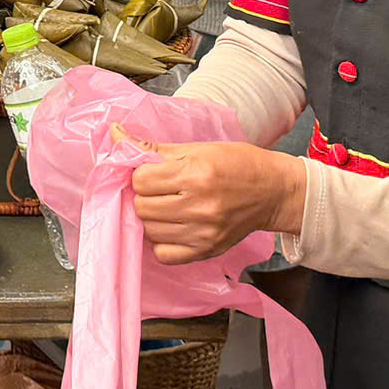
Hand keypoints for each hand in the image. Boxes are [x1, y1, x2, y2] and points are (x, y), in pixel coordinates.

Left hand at [130, 140, 303, 265]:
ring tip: (166, 206)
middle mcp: (199, 206)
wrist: (273, 191)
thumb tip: (114, 134)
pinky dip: (161, 242)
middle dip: (144, 196)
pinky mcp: (207, 251)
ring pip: (149, 230)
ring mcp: (203, 232)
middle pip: (142, 206)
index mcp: (196, 174)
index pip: (141, 180)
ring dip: (151, 218)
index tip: (152, 172)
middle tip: (158, 190)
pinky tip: (172, 227)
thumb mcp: (198, 148)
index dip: (141, 174)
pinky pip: (163, 254)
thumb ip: (153, 147)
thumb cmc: (237, 163)